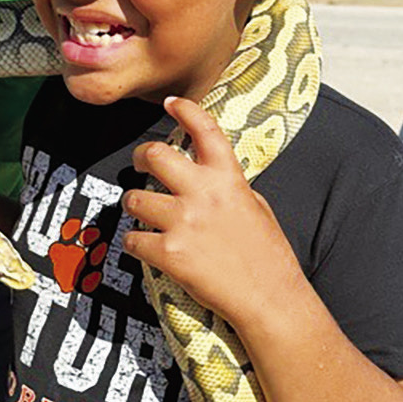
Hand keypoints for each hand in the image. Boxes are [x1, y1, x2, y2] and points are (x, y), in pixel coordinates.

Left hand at [123, 95, 301, 325]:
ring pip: (134, 198)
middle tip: (142, 164)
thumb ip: (229, 187)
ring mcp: (183, 222)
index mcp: (228, 179)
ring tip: (142, 213)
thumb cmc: (268, 256)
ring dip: (134, 205)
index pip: (204, 130)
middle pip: (155, 155)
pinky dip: (135, 243)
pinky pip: (132, 239)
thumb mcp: (256, 207)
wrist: (269, 298)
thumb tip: (207, 176)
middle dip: (142, 157)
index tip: (171, 103)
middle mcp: (203, 194)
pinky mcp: (168, 253)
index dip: (185, 110)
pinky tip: (145, 247)